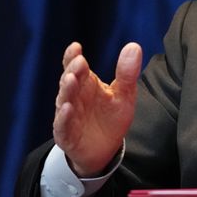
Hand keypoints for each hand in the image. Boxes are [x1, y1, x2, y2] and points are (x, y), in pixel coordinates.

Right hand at [53, 41, 142, 176]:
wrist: (106, 150)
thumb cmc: (111, 119)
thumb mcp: (124, 95)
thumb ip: (127, 73)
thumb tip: (134, 46)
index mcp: (86, 84)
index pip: (75, 67)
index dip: (73, 56)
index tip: (76, 47)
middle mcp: (73, 97)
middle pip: (69, 81)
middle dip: (72, 71)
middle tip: (79, 62)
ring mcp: (67, 116)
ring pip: (63, 100)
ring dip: (66, 90)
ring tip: (71, 80)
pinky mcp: (66, 135)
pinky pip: (62, 125)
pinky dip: (63, 117)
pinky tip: (67, 108)